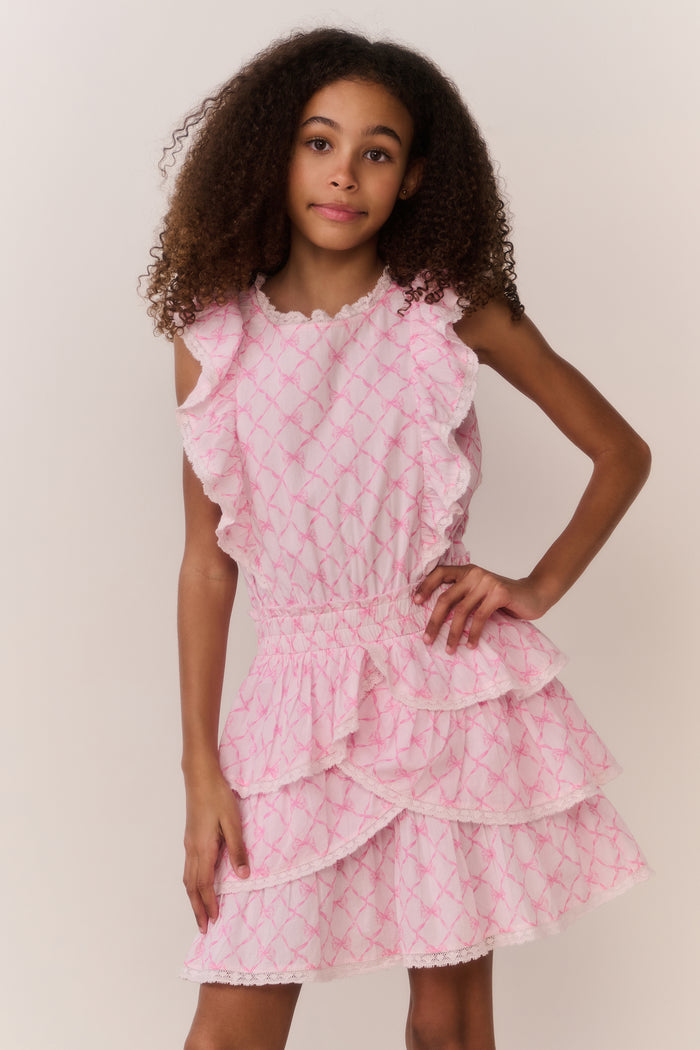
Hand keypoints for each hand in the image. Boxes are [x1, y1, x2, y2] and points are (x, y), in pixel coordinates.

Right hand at [182, 766, 249, 933]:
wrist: (200, 777)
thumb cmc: (218, 796)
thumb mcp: (233, 822)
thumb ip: (238, 849)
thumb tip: (243, 876)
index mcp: (203, 848)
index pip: (205, 884)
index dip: (210, 903)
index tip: (215, 920)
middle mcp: (192, 850)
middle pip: (192, 887)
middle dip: (197, 908)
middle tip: (203, 928)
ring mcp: (189, 844)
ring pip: (187, 878)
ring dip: (193, 898)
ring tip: (199, 913)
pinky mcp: (190, 839)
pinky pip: (188, 868)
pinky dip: (191, 884)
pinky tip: (197, 886)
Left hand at [413, 563, 551, 650]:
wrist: (535, 594)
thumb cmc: (504, 599)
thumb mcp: (481, 593)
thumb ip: (464, 597)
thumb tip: (436, 618)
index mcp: (467, 571)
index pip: (440, 573)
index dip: (426, 586)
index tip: (415, 602)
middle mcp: (474, 573)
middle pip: (446, 598)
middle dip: (434, 621)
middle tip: (427, 640)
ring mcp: (487, 582)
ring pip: (461, 611)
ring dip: (453, 633)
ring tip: (449, 649)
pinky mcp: (499, 593)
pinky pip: (480, 617)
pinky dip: (474, 634)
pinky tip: (470, 645)